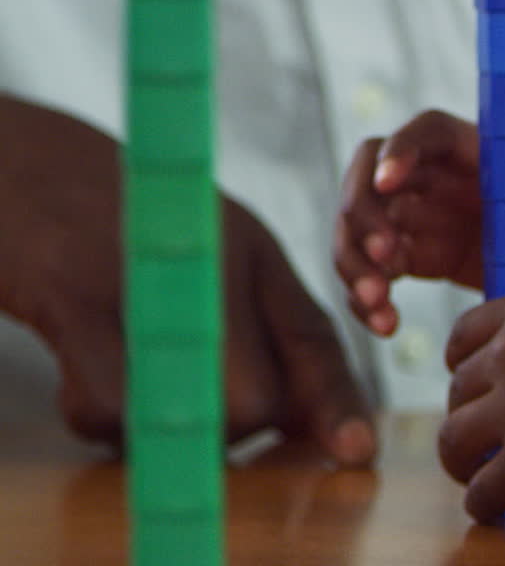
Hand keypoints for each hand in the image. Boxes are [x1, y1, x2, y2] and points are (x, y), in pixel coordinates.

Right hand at [0, 97, 374, 464]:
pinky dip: (94, 413)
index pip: (315, 338)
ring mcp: (142, 277)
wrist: (25, 164)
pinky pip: (110, 404)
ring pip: (194, 407)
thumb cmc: (124, 227)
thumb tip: (305, 419)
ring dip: (160, 426)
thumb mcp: (212, 256)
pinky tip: (77, 376)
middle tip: (186, 405)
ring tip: (126, 383)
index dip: (339, 401)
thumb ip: (262, 328)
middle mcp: (211, 260)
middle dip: (231, 428)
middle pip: (259, 397)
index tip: (358, 452)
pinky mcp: (71, 297)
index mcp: (253, 250)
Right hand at [333, 110, 504, 335]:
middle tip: (383, 258)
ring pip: (358, 224)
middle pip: (371, 175)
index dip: (401, 148)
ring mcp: (418, 214)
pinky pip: (370, 269)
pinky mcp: (412, 254)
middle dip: (364, 213)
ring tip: (377, 303)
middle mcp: (436, 177)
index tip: (389, 181)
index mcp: (478, 153)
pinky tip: (385, 326)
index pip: (428, 131)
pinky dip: (365, 297)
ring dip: (353, 261)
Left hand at [436, 287, 504, 521]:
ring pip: (454, 439)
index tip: (469, 384)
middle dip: (466, 415)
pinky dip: (483, 503)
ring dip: (460, 461)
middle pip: (458, 390)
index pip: (465, 334)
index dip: (461, 364)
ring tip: (475, 476)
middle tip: (481, 440)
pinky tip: (496, 509)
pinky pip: (483, 489)